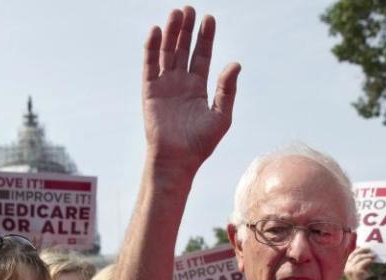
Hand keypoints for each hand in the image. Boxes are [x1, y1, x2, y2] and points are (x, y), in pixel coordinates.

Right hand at [142, 7, 240, 177]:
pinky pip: (150, 64)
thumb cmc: (201, 143)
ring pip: (167, 52)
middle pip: (184, 49)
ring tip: (177, 13)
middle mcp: (181, 82)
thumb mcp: (221, 116)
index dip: (205, 37)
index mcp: (198, 87)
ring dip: (171, 33)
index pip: (202, 55)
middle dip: (187, 29)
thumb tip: (236, 63)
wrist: (178, 159)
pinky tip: (157, 31)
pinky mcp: (150, 90)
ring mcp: (164, 85)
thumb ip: (228, 90)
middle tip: (190, 8)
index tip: (209, 18)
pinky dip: (152, 47)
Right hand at [344, 247, 376, 279]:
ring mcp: (351, 270)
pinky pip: (362, 262)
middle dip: (363, 250)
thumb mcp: (362, 269)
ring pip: (359, 258)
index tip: (363, 246)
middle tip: (370, 250)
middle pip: (354, 255)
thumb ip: (362, 261)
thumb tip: (365, 251)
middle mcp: (347, 268)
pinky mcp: (356, 272)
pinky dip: (368, 260)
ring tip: (373, 256)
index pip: (351, 255)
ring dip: (367, 255)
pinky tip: (372, 261)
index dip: (357, 250)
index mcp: (347, 268)